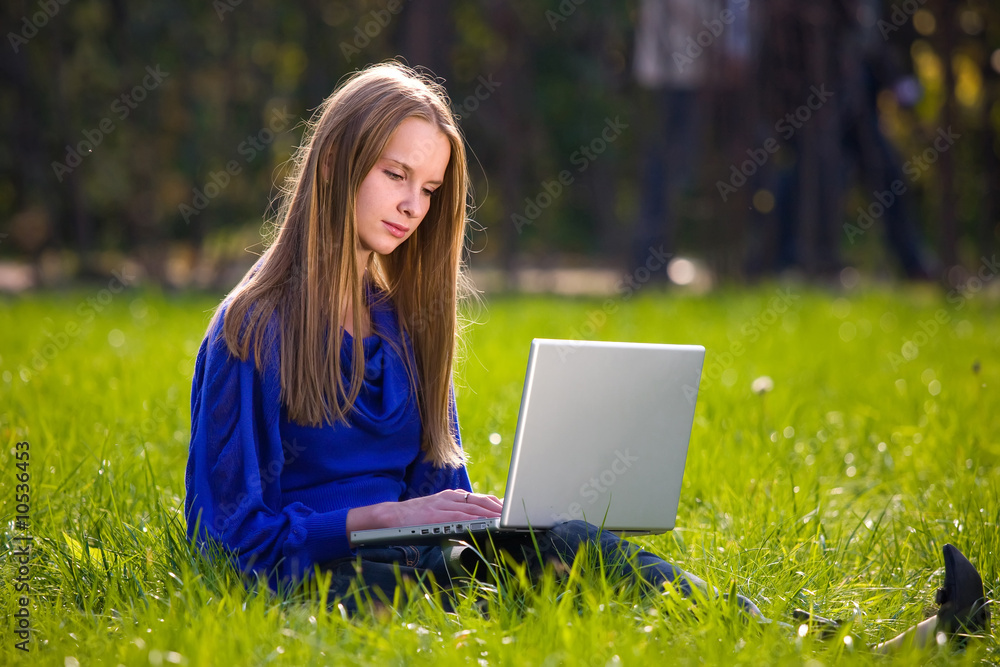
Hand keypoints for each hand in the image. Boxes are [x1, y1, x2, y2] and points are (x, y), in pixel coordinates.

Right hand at [386, 489, 501, 525]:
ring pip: (473, 508)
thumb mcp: (439, 511)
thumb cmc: (416, 517)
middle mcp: (450, 497)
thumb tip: (474, 523)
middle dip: (498, 508)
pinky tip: (484, 523)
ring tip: (504, 519)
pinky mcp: (437, 515)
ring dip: (490, 513)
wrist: (392, 516)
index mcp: (451, 496)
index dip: (496, 503)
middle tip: (513, 514)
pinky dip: (473, 519)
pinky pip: (459, 517)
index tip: (509, 509)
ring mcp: (443, 505)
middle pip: (480, 501)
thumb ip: (455, 513)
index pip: (479, 498)